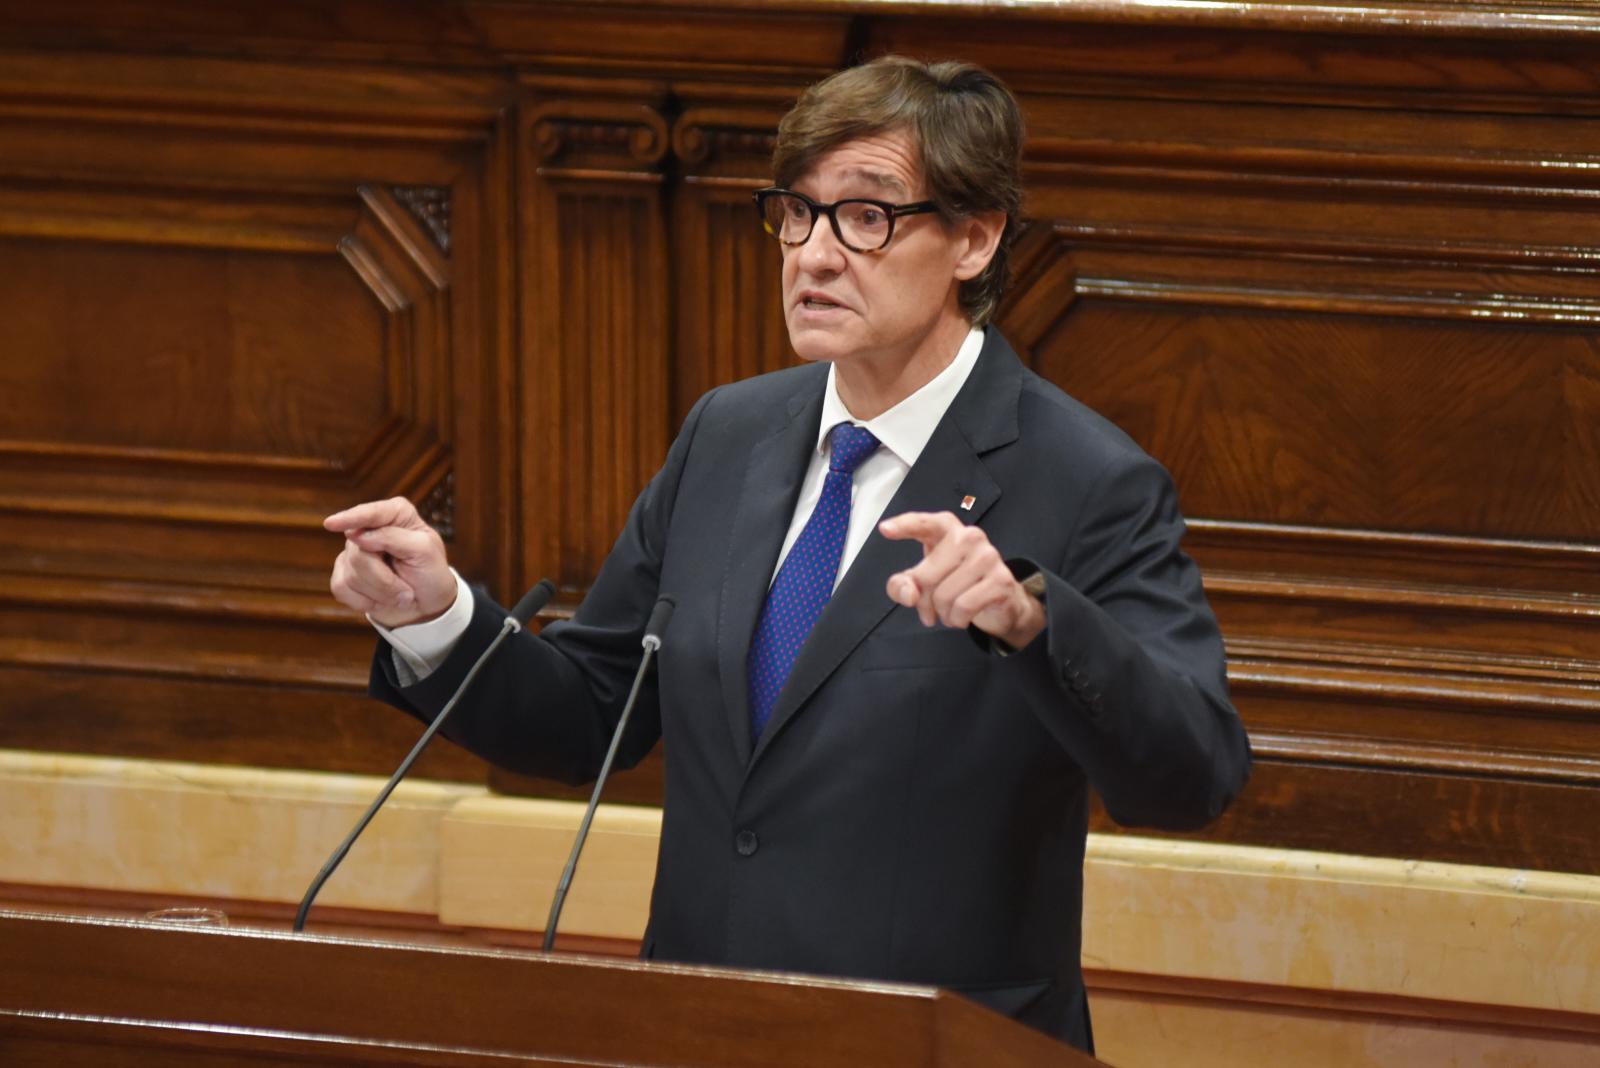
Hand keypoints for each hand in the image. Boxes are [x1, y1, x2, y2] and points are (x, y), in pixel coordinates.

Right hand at [324, 497, 456, 627]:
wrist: (426, 604)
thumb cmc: (429, 573)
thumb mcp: (424, 551)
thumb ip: (393, 537)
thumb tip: (357, 535)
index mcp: (396, 514)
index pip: (371, 513)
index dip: (350, 518)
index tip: (331, 524)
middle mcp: (370, 528)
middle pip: (359, 553)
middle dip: (385, 580)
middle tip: (407, 592)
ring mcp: (354, 550)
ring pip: (351, 575)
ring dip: (380, 593)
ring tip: (400, 595)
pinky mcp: (343, 572)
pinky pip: (341, 588)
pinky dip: (364, 601)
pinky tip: (380, 599)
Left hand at [878, 511, 1045, 650]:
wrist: (1002, 601)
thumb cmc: (958, 584)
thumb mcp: (923, 583)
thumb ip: (902, 586)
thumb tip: (910, 593)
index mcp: (947, 530)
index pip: (925, 524)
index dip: (905, 526)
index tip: (885, 529)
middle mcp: (969, 536)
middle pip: (925, 577)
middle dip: (923, 601)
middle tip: (931, 608)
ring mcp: (987, 556)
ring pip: (944, 595)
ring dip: (942, 613)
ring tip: (950, 611)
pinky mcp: (1000, 579)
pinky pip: (963, 607)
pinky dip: (957, 619)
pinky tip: (962, 617)